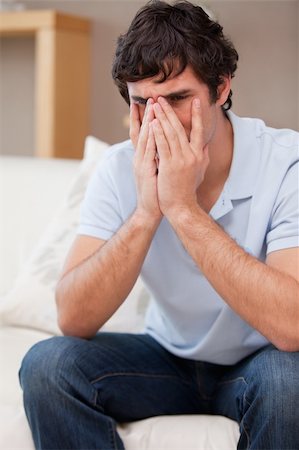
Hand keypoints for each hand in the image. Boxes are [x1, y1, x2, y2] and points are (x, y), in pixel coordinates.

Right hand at [130, 99, 161, 222]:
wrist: (151, 209)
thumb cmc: (158, 191)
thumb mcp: (160, 171)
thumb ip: (164, 158)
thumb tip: (172, 148)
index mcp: (145, 156)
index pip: (146, 134)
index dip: (147, 119)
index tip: (151, 104)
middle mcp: (141, 157)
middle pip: (143, 131)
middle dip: (147, 114)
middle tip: (151, 98)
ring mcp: (141, 162)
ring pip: (145, 137)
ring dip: (148, 121)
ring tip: (152, 106)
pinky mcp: (145, 169)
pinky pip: (148, 149)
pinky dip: (150, 137)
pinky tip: (154, 126)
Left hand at [152, 97, 208, 217]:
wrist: (181, 206)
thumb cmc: (188, 189)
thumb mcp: (200, 171)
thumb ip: (202, 156)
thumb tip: (204, 144)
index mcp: (199, 154)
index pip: (199, 130)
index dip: (197, 115)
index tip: (195, 101)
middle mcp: (191, 155)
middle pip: (180, 128)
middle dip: (170, 112)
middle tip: (162, 99)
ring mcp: (180, 160)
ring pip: (170, 134)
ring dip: (161, 118)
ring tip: (155, 105)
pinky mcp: (169, 166)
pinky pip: (162, 146)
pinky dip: (157, 133)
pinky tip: (152, 123)